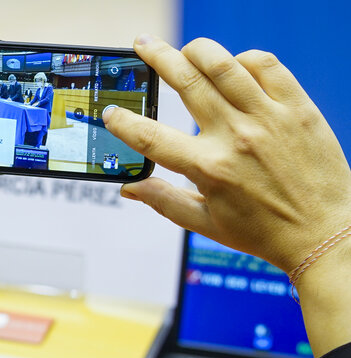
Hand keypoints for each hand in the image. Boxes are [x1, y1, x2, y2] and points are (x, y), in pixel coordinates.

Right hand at [105, 35, 350, 272]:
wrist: (325, 233)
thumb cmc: (264, 232)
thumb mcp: (205, 223)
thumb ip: (163, 201)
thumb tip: (129, 188)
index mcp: (208, 168)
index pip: (151, 137)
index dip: (124, 122)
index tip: (111, 112)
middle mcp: (236, 137)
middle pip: (185, 82)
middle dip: (156, 58)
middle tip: (141, 45)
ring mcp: (268, 118)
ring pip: (224, 64)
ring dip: (196, 50)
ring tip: (184, 50)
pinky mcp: (297, 108)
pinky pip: (266, 66)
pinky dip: (243, 60)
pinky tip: (233, 68)